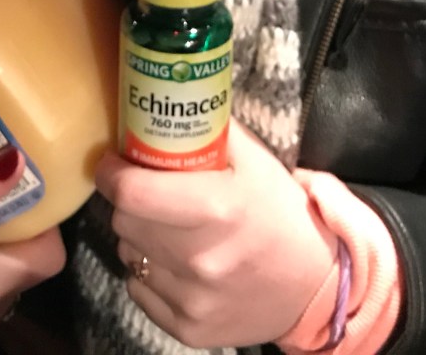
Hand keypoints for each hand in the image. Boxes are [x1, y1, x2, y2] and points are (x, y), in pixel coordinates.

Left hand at [94, 120, 336, 348]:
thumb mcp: (256, 161)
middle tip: (145, 189)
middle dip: (128, 200)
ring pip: (129, 253)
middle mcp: (200, 257)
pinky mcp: (187, 328)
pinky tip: (177, 261)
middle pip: (125, 220)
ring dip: (138, 235)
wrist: (314, 287)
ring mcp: (192, 298)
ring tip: (166, 225)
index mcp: (217, 207)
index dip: (111, 173)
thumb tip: (175, 96)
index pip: (132, 192)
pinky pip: (139, 288)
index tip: (113, 161)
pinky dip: (148, 272)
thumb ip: (214, 128)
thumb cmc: (281, 213)